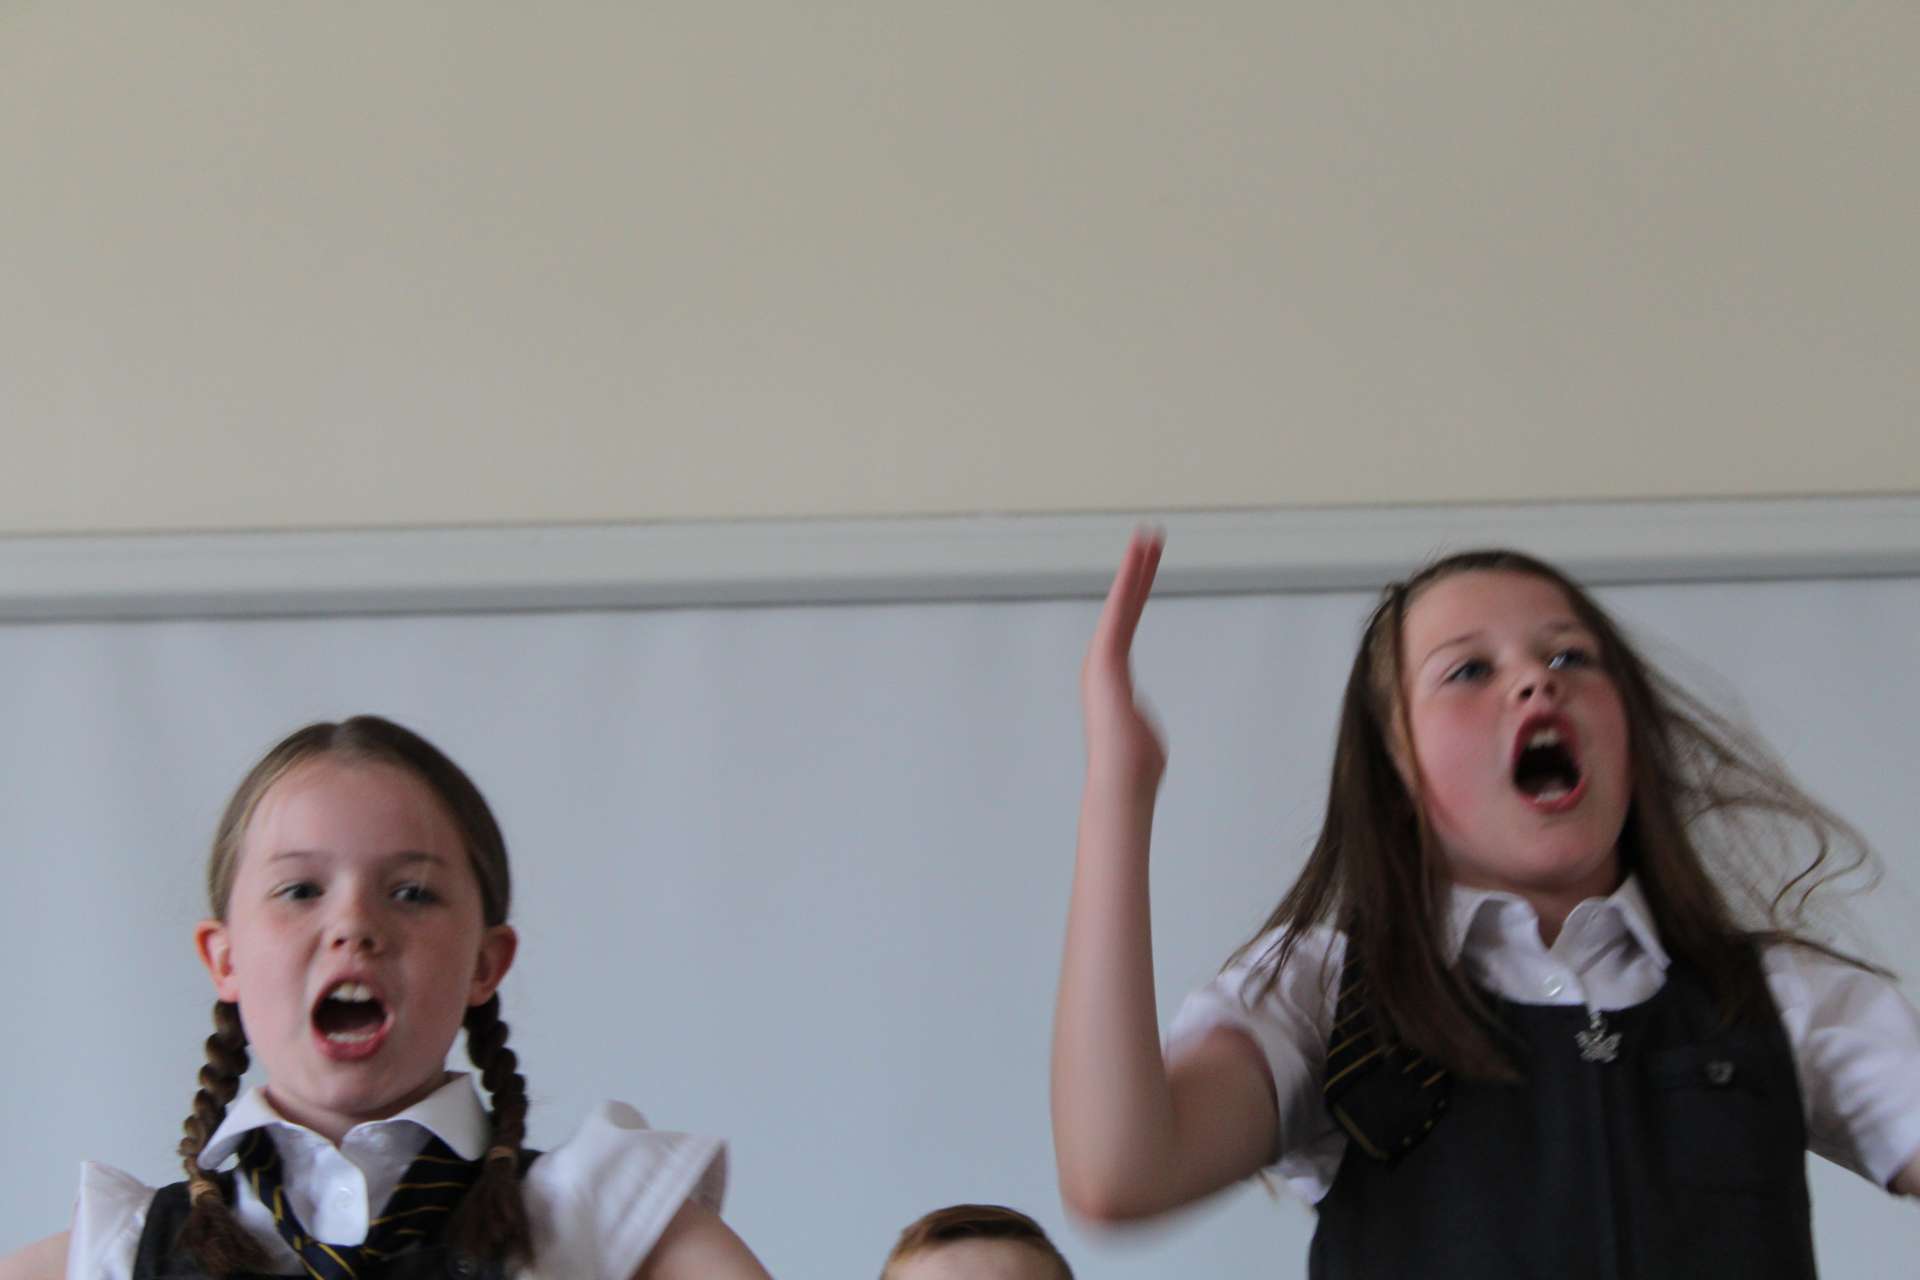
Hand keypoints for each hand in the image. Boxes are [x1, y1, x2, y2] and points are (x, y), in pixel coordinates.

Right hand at [1082, 530, 1168, 797]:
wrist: (1121, 782)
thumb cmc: (1134, 768)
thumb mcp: (1141, 734)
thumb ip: (1138, 717)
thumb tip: (1137, 723)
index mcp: (1111, 676)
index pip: (1127, 623)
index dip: (1136, 591)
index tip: (1147, 563)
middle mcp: (1102, 662)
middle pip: (1124, 606)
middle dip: (1136, 569)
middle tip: (1148, 535)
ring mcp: (1102, 659)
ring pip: (1122, 603)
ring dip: (1134, 567)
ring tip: (1148, 536)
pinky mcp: (1106, 659)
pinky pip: (1121, 613)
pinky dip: (1129, 584)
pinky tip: (1139, 559)